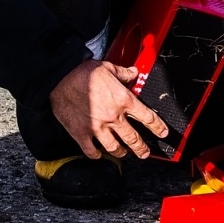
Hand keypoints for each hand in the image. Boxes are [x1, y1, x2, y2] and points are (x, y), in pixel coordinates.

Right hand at [49, 59, 167, 158]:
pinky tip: (98, 154)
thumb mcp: (110, 68)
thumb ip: (124, 73)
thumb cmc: (84, 72)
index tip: (162, 133)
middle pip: (133, 138)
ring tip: (124, 154)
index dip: (157, 127)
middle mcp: (113, 117)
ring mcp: (97, 128)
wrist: (61, 78)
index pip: (147, 117)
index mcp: (124, 100)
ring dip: (121, 153)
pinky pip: (91, 150)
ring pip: (114, 148)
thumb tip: (134, 72)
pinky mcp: (81, 133)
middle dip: (141, 148)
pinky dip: (96, 155)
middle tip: (145, 153)